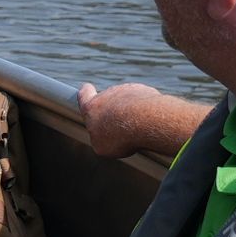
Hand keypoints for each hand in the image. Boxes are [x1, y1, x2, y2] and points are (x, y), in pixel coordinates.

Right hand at [74, 80, 204, 159]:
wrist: (145, 121)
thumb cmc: (120, 136)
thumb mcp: (101, 146)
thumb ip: (99, 138)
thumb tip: (104, 138)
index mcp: (91, 107)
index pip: (84, 93)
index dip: (86, 94)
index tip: (88, 94)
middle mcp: (108, 93)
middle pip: (109, 98)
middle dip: (114, 111)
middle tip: (121, 127)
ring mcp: (127, 90)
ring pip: (127, 100)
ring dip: (131, 111)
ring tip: (138, 128)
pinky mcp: (145, 90)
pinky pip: (144, 100)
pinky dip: (146, 109)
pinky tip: (150, 122)